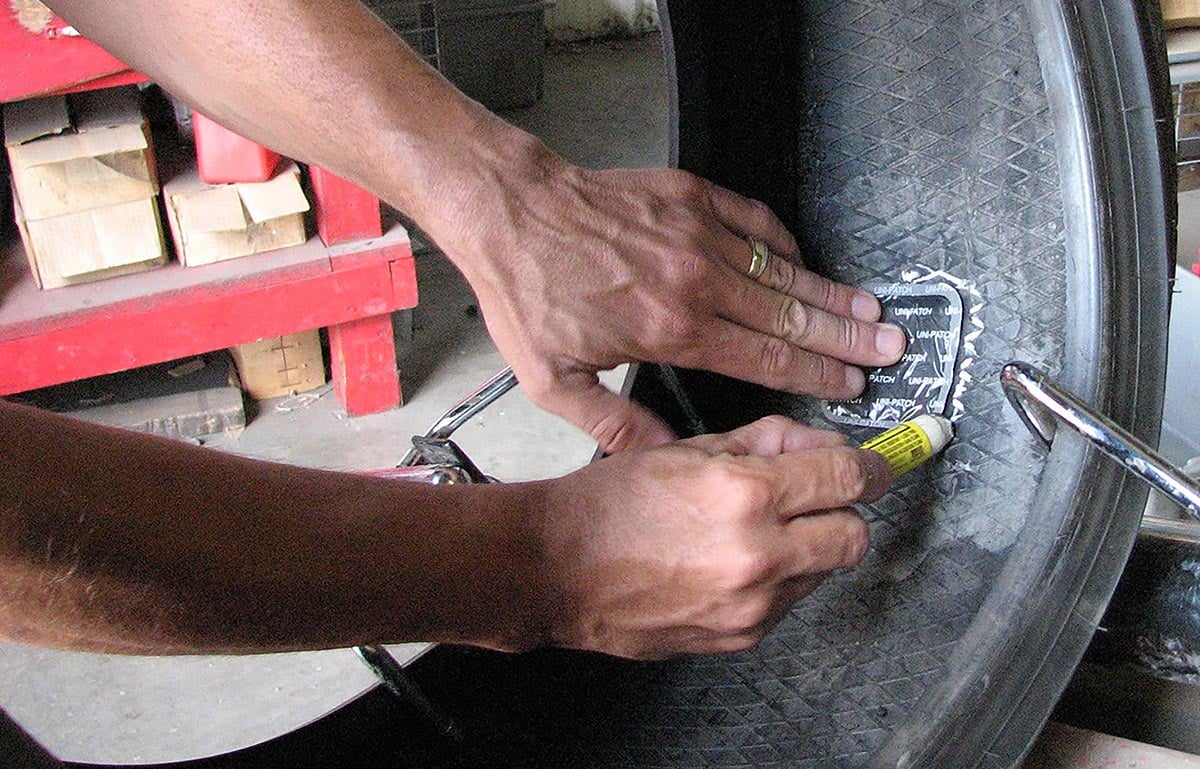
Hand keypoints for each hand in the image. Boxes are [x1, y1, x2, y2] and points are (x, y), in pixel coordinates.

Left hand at [429, 141, 906, 452]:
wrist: (509, 210)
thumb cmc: (528, 292)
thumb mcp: (555, 381)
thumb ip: (616, 425)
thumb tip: (663, 459)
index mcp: (671, 331)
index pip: (765, 359)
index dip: (815, 374)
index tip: (851, 383)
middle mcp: (695, 281)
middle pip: (790, 315)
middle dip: (846, 335)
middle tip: (891, 346)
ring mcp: (695, 233)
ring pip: (781, 270)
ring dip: (829, 291)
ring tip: (871, 308)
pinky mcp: (689, 195)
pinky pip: (754, 220)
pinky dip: (783, 242)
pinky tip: (802, 259)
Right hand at [531, 416, 890, 658]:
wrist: (558, 568)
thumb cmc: (610, 505)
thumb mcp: (689, 449)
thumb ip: (765, 443)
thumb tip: (816, 445)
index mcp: (743, 494)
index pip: (848, 477)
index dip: (873, 465)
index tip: (877, 463)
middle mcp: (756, 554)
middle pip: (855, 534)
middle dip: (845, 511)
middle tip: (818, 497)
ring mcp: (751, 604)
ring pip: (825, 571)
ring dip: (810, 545)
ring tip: (758, 530)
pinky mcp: (741, 637)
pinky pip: (789, 602)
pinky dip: (779, 579)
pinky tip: (735, 562)